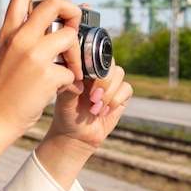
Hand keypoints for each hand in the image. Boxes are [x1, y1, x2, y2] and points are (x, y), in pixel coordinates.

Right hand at [0, 0, 84, 135]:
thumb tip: (56, 28)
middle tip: (74, 31)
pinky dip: (71, 81)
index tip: (53, 12)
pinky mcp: (47, 77)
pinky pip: (71, 71)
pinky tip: (60, 89)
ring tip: (71, 69)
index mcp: (8, 33)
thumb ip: (24, 40)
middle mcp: (19, 39)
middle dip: (73, 12)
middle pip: (55, 3)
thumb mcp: (5, 56)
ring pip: (70, 37)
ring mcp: (33, 56)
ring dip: (76, 54)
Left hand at [36, 51, 132, 189]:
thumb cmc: (66, 114)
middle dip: (103, 81)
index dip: (93, 64)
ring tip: (94, 108)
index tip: (86, 78)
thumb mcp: (64, 101)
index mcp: (82, 69)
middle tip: (92, 98)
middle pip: (109, 63)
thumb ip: (70, 88)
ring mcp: (110, 83)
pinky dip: (115, 101)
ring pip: (119, 74)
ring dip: (108, 93)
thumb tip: (76, 78)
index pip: (93, 55)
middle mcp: (97, 73)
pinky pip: (126, 89)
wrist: (76, 135)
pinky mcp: (121, 95)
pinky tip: (102, 112)